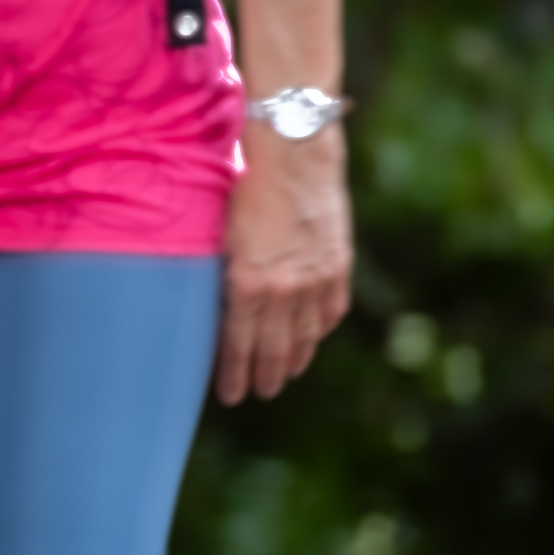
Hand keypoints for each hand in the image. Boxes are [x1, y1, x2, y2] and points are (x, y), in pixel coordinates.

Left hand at [214, 126, 350, 404]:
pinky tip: (314, 338)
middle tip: (261, 393)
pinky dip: (321, 328)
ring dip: (296, 358)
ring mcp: (315, 279)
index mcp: (247, 285)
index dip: (234, 375)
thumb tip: (216, 310)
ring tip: (287, 375)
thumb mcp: (220, 238)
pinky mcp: (338, 265)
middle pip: (275, 348)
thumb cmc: (244, 191)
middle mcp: (283, 289)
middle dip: (266, 375)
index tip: (231, 396)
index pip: (238, 345)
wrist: (295, 158)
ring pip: (307, 335)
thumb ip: (221, 277)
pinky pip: (330, 309)